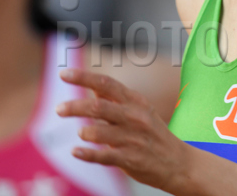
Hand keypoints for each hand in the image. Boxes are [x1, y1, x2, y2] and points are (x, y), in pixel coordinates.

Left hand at [56, 68, 187, 190]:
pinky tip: (76, 152)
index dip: (83, 77)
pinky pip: (103, 156)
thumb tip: (93, 84)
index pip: (106, 83)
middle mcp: (134, 116)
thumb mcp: (139, 110)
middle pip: (99, 106)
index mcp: (134, 101)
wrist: (178, 162)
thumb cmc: (153, 133)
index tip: (63, 74)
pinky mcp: (130, 159)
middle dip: (75, 106)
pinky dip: (87, 154)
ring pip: (100, 132)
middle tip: (59, 109)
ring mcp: (132, 138)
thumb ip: (116, 98)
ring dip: (86, 132)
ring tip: (82, 134)